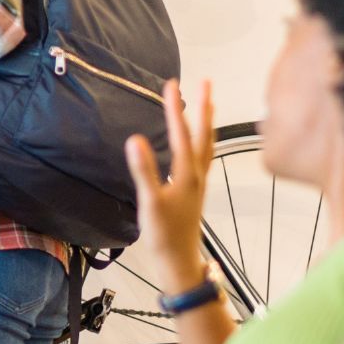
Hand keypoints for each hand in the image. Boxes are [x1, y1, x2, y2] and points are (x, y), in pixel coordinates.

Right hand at [123, 79, 215, 291]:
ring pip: (205, 143)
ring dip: (206, 121)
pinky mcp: (195, 190)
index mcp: (187, 173)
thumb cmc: (164, 235)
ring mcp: (198, 181)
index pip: (181, 132)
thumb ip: (143, 170)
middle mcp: (197, 173)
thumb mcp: (150, 202)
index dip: (175, 108)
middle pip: (203, 132)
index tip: (171, 84)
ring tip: (208, 103)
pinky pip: (202, 156)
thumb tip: (136, 139)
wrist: (179, 261)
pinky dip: (202, 140)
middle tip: (205, 82)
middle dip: (203, 106)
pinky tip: (196, 143)